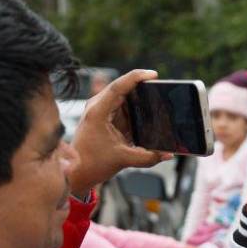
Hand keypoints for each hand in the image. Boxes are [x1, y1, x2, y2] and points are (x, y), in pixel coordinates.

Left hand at [70, 69, 171, 196]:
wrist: (78, 172)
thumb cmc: (93, 164)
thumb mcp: (123, 160)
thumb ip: (148, 157)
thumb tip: (168, 153)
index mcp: (98, 112)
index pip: (118, 87)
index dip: (136, 77)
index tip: (153, 75)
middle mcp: (98, 107)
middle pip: (123, 88)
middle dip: (141, 86)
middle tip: (160, 87)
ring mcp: (101, 111)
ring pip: (124, 97)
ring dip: (139, 98)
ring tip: (157, 99)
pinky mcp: (106, 117)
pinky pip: (124, 107)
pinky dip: (135, 109)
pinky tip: (147, 112)